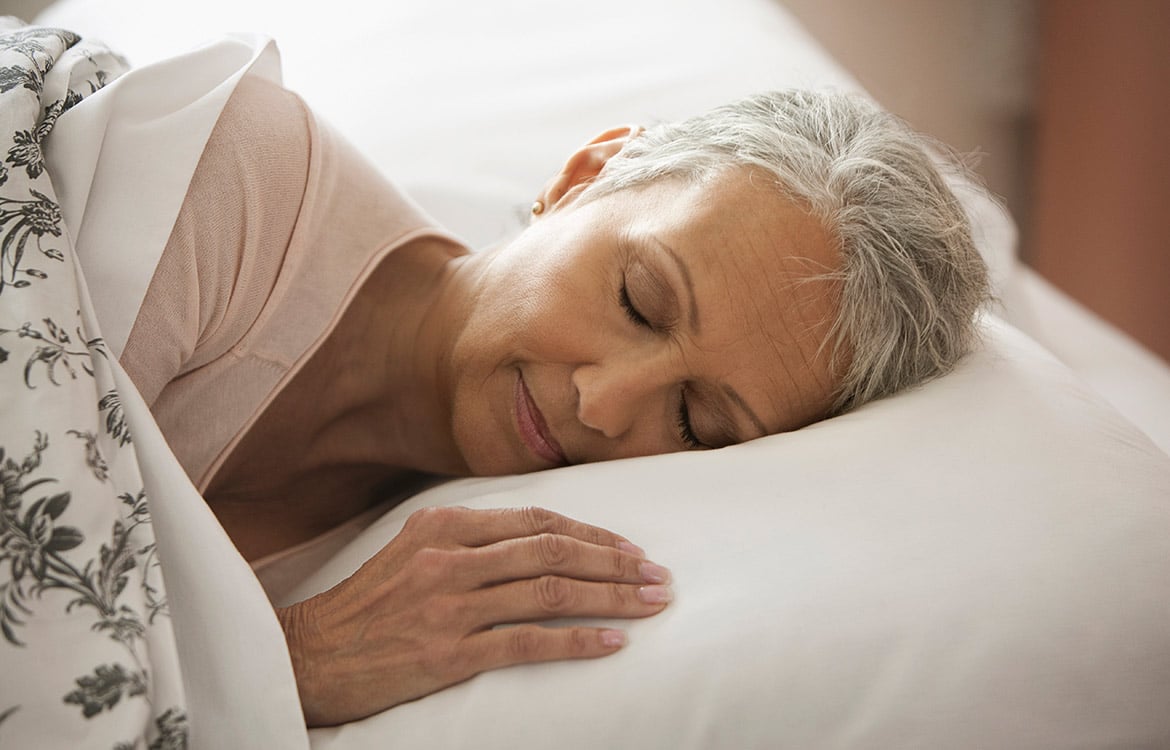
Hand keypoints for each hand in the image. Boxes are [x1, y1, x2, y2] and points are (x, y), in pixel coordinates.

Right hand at [276, 506, 671, 725]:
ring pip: (549, 592)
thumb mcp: (412, 550)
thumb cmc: (368, 606)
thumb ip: (470, 540)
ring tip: (649, 605)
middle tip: (658, 576)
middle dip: (615, 564)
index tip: (630, 549)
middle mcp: (450, 558)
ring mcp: (449, 605)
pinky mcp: (449, 653)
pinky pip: (527, 642)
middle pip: (553, 552)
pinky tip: (610, 643)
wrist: (312, 657)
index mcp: (443, 525)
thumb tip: (539, 539)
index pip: (537, 521)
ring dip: (610, 598)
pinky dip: (576, 641)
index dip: (592, 534)